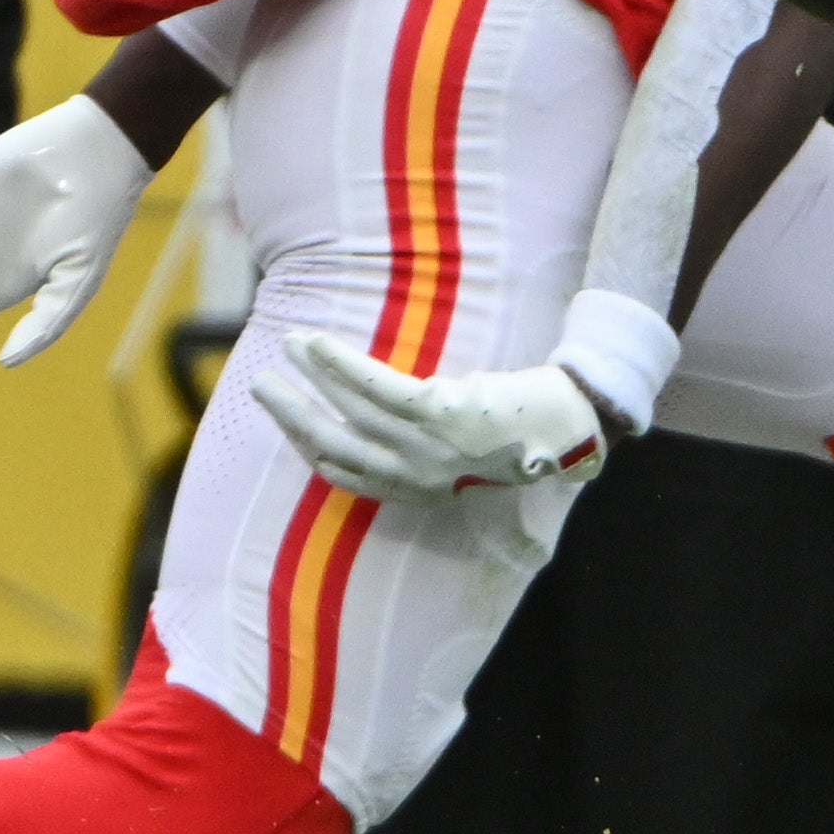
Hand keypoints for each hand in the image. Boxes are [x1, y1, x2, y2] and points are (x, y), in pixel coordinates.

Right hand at [254, 332, 605, 502]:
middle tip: (262, 385)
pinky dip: (341, 364)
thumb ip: (426, 452)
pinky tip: (319, 343)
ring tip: (289, 346)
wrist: (572, 424)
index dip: (310, 450)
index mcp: (420, 491)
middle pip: (334, 446)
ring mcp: (427, 446)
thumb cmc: (523, 435)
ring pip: (349, 411)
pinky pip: (376, 386)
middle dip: (291, 416)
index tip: (288, 425)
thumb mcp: (466, 456)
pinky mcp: (441, 412)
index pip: (347, 476)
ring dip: (311, 377)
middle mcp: (417, 475)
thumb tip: (385, 427)